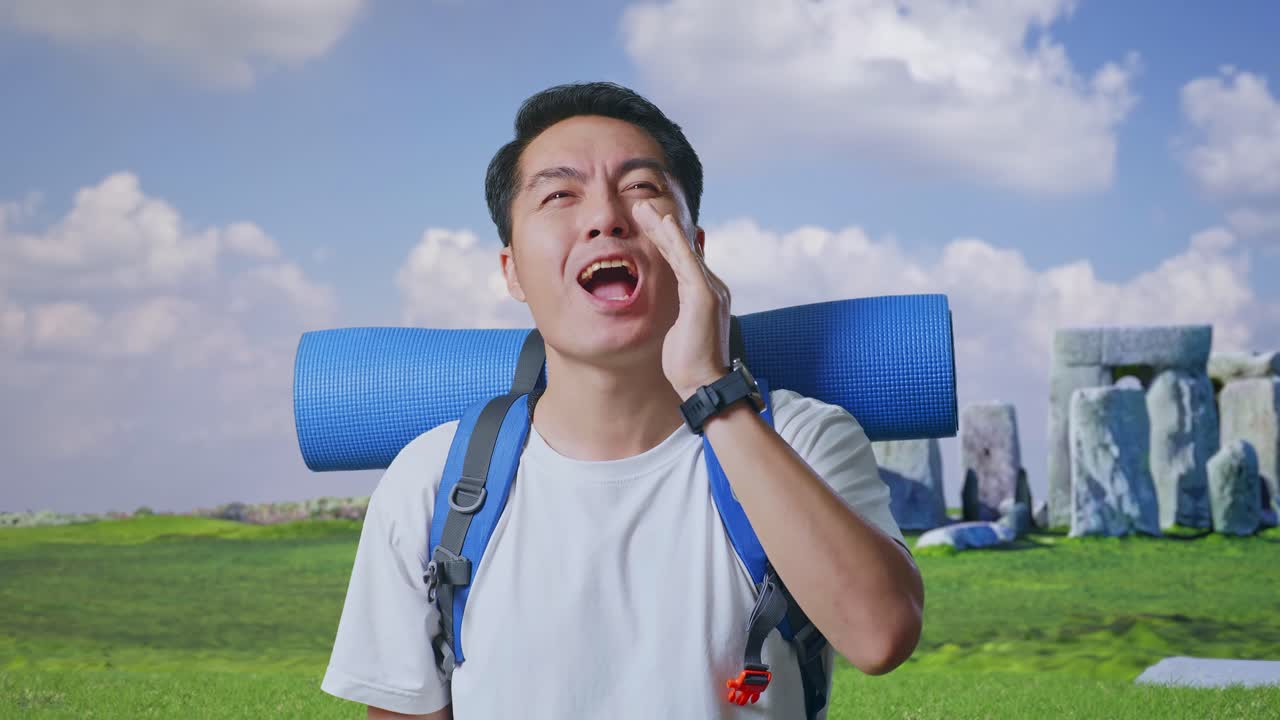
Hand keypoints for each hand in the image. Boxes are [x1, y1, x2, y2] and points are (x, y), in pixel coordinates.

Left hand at [633, 200, 731, 399]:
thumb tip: (666, 306)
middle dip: (660, 227)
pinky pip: (687, 261)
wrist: (703, 384)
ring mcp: (710, 289)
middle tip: (640, 206)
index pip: (681, 259)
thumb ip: (675, 311)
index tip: (645, 223)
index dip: (663, 240)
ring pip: (683, 250)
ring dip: (662, 227)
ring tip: (642, 208)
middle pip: (682, 249)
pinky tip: (664, 224)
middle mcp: (711, 286)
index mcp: (703, 294)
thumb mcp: (677, 331)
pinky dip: (675, 241)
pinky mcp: (704, 296)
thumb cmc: (687, 365)